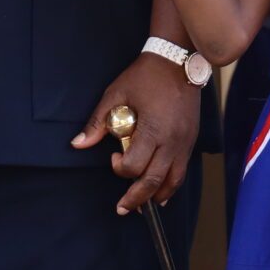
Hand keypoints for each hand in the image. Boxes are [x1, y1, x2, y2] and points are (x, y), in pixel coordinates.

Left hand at [72, 51, 196, 213]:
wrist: (177, 60)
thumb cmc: (144, 76)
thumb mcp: (116, 94)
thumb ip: (98, 123)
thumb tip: (77, 144)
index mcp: (152, 129)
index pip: (134, 165)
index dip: (119, 168)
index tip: (113, 157)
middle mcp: (172, 140)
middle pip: (154, 180)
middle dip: (137, 198)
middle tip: (123, 209)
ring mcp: (185, 142)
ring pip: (173, 180)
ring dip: (157, 196)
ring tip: (143, 207)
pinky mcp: (191, 140)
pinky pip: (182, 171)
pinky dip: (172, 185)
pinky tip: (162, 194)